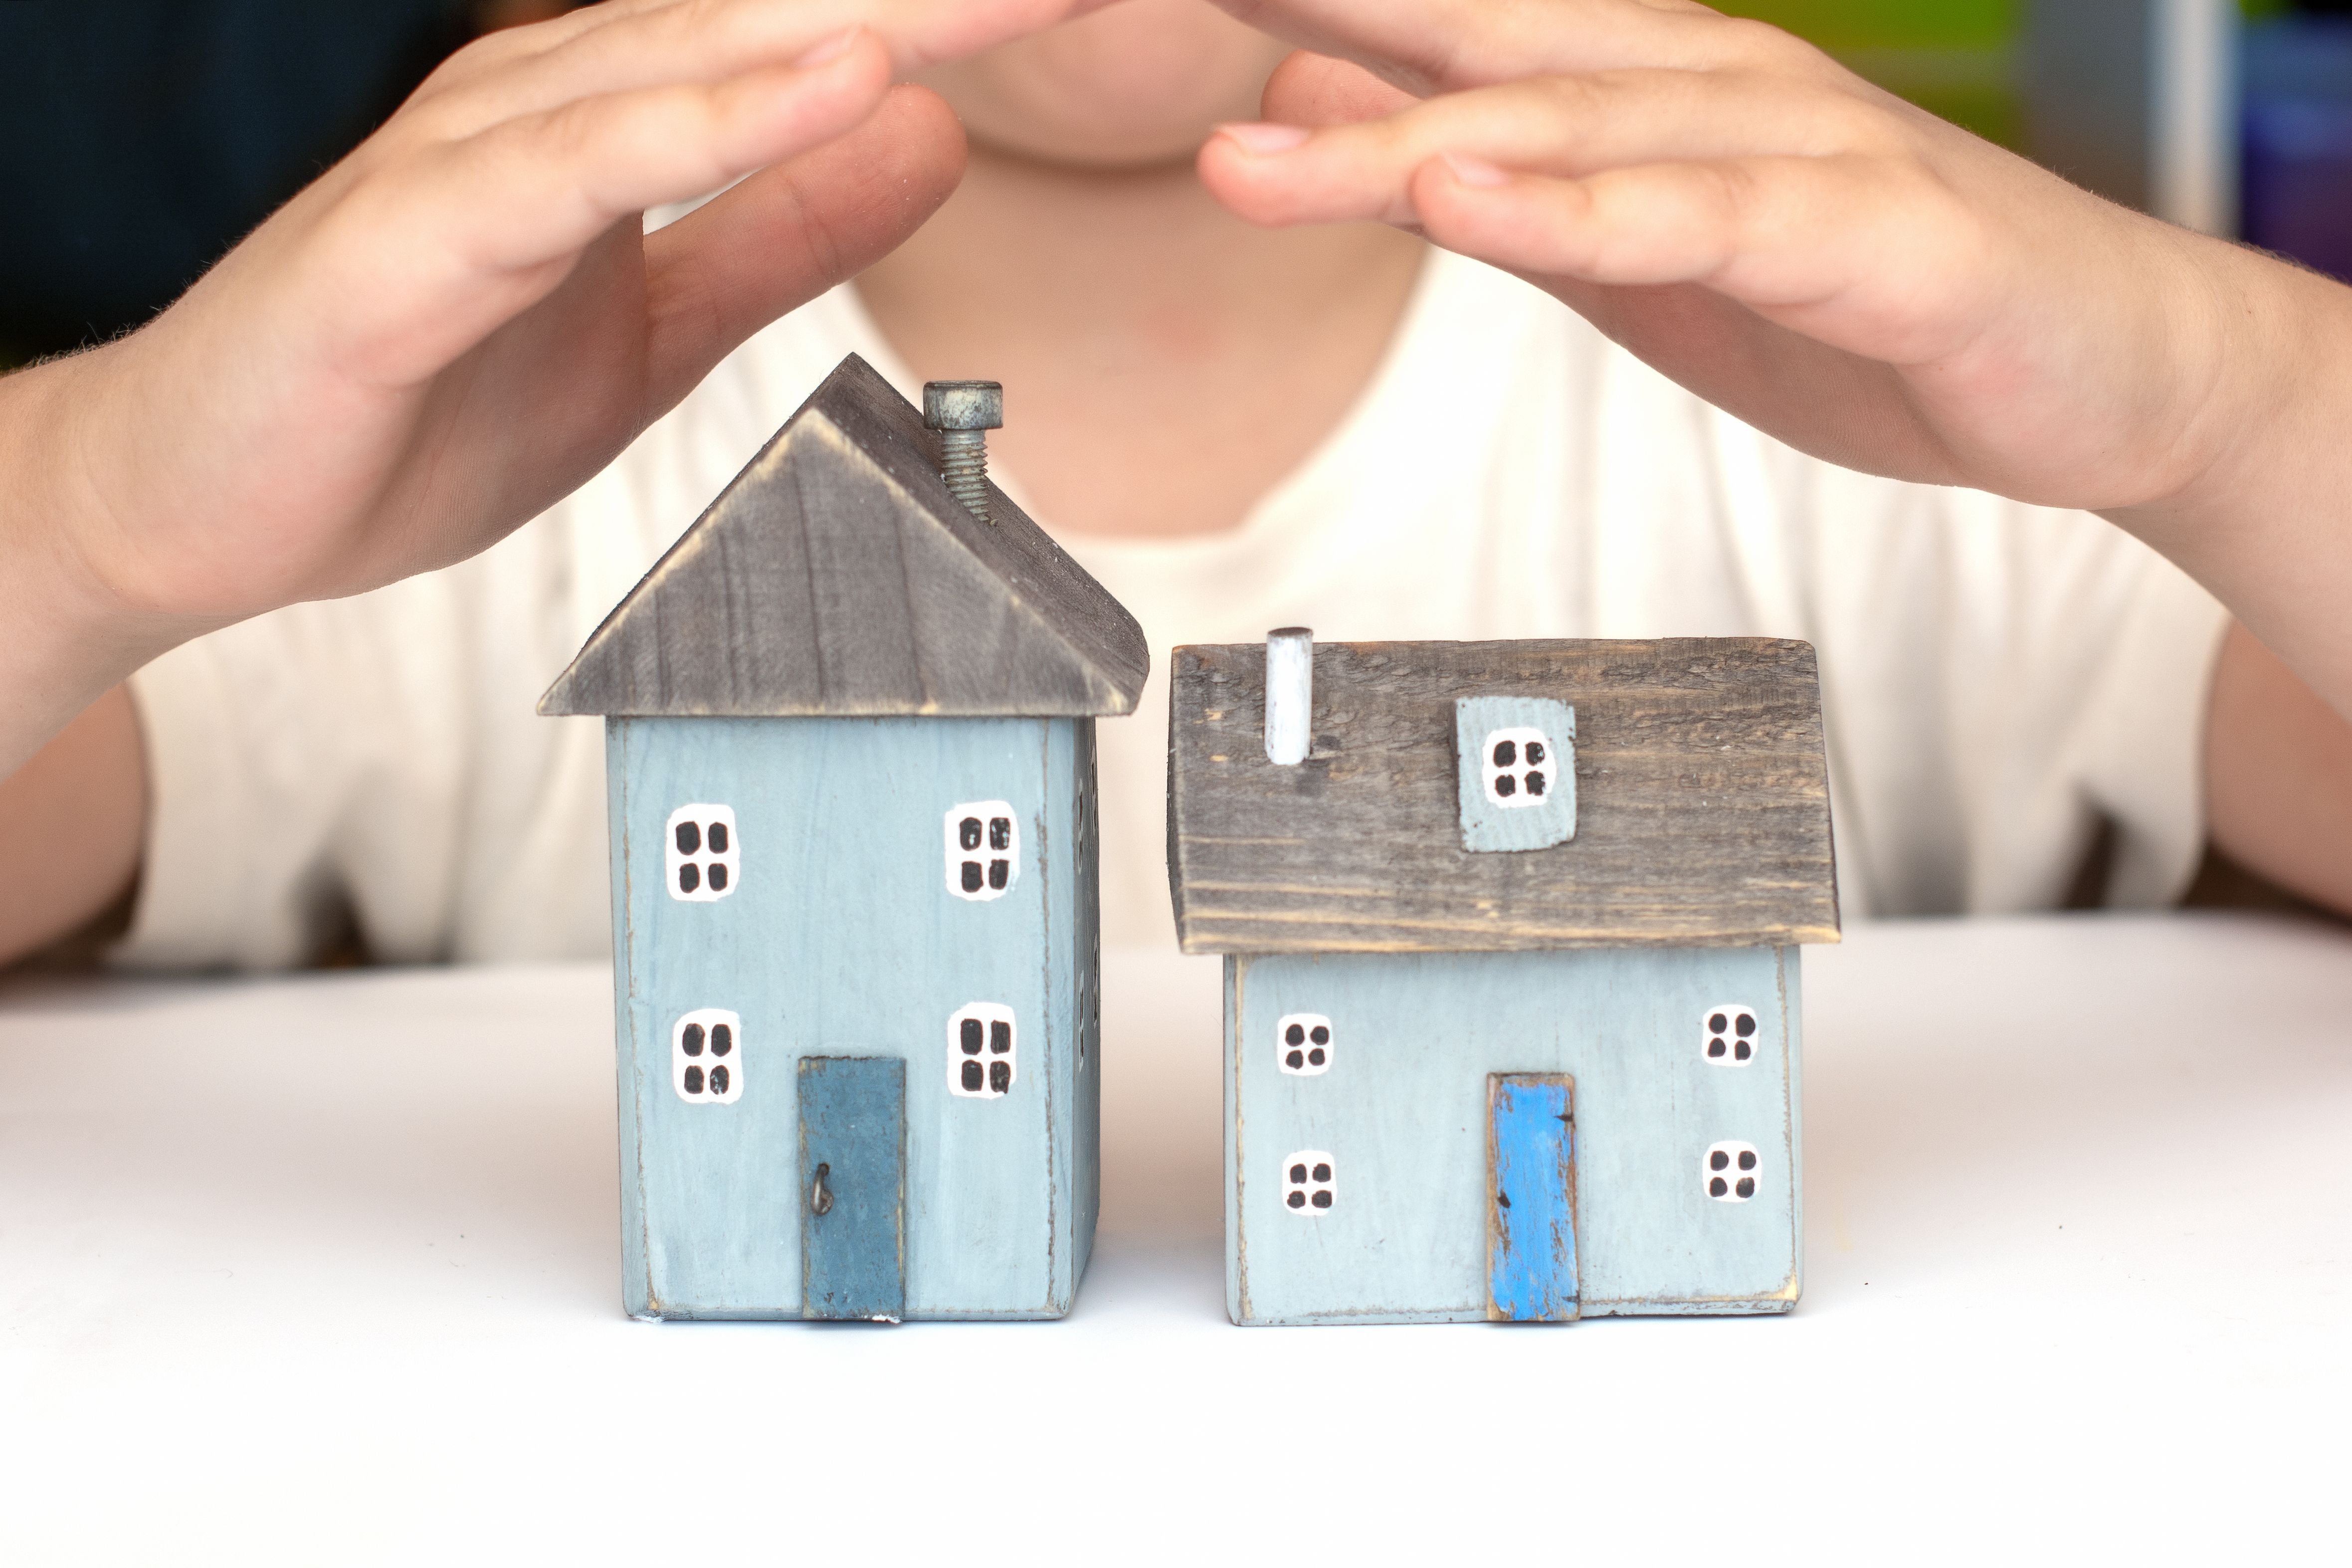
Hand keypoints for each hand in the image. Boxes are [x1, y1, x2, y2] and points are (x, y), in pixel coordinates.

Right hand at [0, 0, 1108, 773]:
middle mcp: (551, 100)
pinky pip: (586, 167)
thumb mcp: (656, 330)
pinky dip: (712, 120)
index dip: (957, 17)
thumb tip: (923, 139)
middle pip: (781, 16)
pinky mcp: (415, 238)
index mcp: (613, 116)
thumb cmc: (413, 408)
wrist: (211, 500)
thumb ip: (780, 233)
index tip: (1088, 0)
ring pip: (696, 57)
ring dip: (863, 18)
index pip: (814, 37)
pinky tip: (834, 83)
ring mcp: (478, 157)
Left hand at [1195, 0, 2351, 707]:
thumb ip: (1479, 179)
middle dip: (1296, 33)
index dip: (1276, 15)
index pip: (1414, 22)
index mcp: (1616, 80)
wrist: (2089, 364)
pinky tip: (1483, 204)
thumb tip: (1318, 111)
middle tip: (1111, 37)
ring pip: (1562, 125)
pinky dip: (1589, 210)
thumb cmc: (1849, 298)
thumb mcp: (1618, 246)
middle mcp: (1686, 78)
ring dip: (1397, 141)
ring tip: (1252, 157)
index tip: (1098, 17)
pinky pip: (1709, 217)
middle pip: (1456, 41)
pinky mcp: (1867, 231)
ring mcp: (1779, 142)